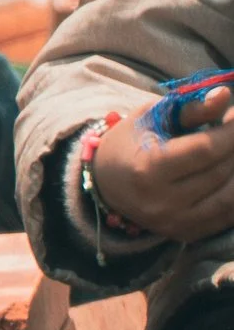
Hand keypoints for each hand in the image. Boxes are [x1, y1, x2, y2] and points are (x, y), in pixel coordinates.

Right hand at [92, 89, 233, 243]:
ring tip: (232, 151)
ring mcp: (175, 222)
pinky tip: (229, 173)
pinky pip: (226, 216)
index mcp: (149, 167)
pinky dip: (232, 192)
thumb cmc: (131, 141)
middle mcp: (162, 201)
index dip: (230, 132)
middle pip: (220, 172)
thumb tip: (224, 95)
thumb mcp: (153, 117)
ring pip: (229, 197)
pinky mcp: (186, 234)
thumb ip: (191, 108)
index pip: (205, 150)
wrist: (107, 182)